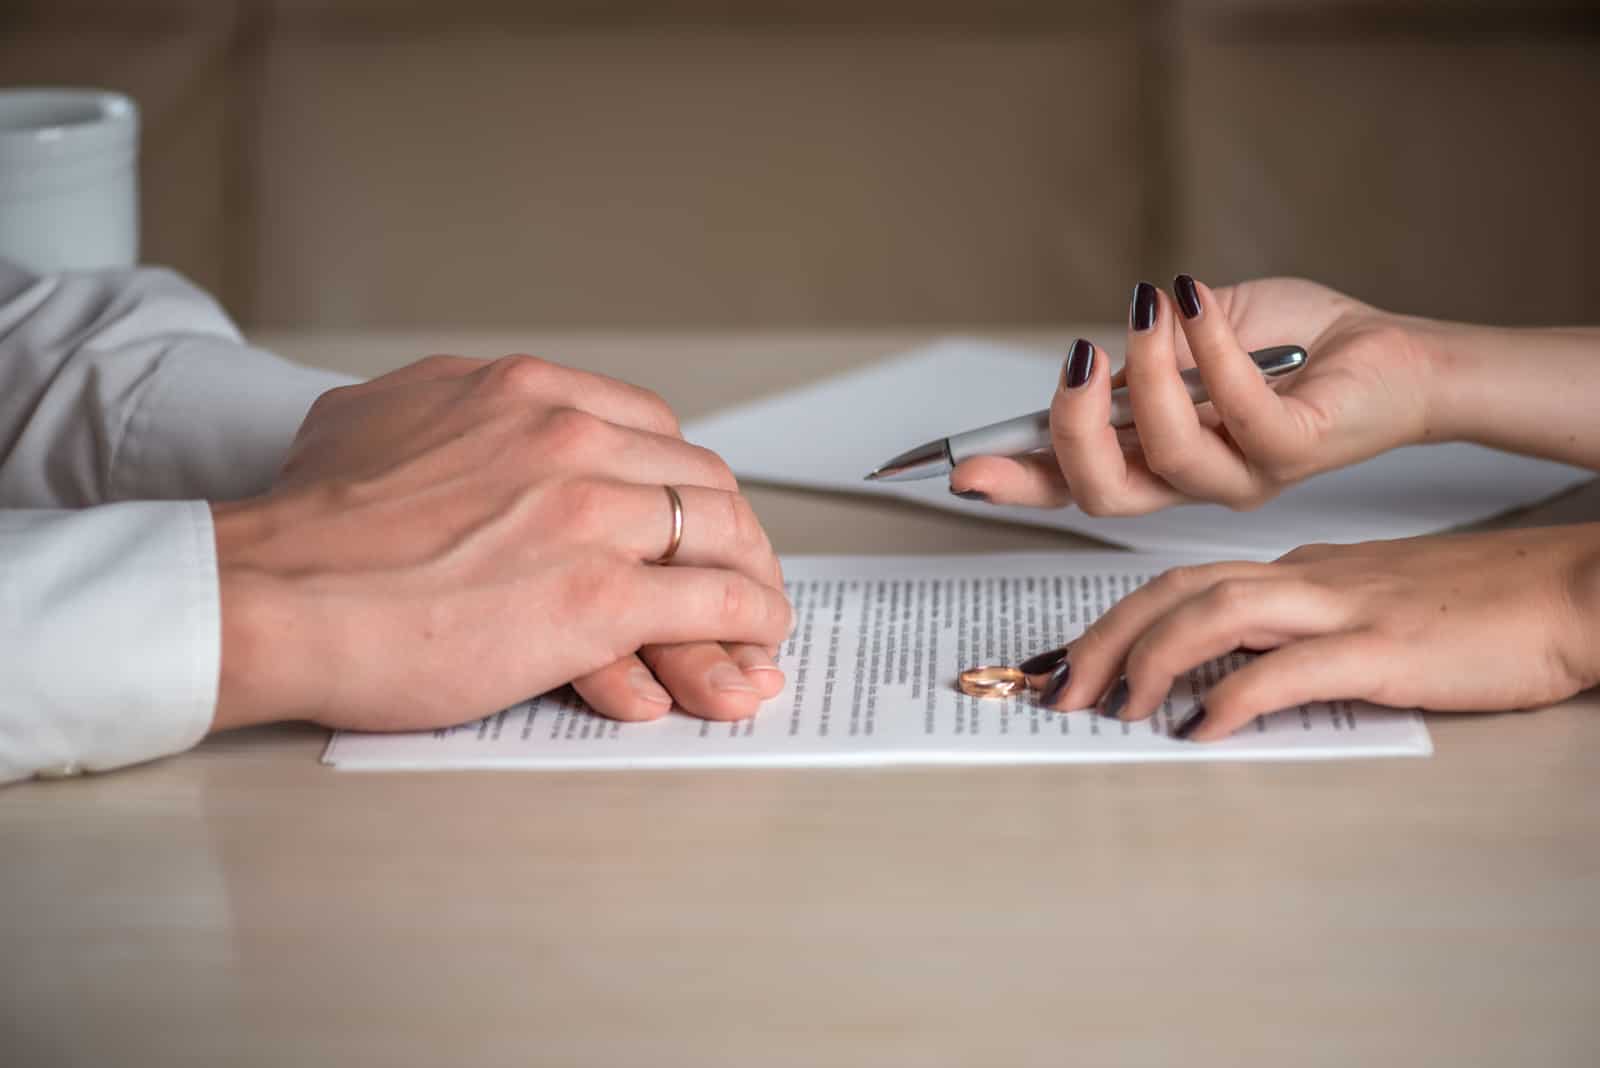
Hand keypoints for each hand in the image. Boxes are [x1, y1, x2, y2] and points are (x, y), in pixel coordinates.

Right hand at [210, 354, 792, 732]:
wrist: (268, 593)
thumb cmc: (306, 526)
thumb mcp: (372, 418)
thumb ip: (437, 411)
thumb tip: (452, 420)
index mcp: (525, 392)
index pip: (650, 425)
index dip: (679, 479)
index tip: (685, 514)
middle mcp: (571, 436)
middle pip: (699, 476)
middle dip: (730, 529)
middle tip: (738, 569)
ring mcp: (591, 513)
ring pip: (722, 532)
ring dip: (755, 575)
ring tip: (762, 612)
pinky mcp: (598, 596)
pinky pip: (713, 600)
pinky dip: (749, 620)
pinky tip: (754, 640)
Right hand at [951, 276, 1436, 513]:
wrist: (1387, 351)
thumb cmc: (1293, 344)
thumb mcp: (1193, 337)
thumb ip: (1142, 356)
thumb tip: (1093, 360)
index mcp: (1157, 458)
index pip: (1072, 484)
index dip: (1016, 483)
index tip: (963, 471)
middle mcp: (1193, 481)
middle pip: (1103, 493)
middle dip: (1071, 432)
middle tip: (1077, 363)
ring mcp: (1243, 475)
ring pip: (1166, 454)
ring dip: (1148, 371)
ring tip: (1152, 307)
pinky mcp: (1294, 451)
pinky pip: (1238, 411)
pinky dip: (1209, 349)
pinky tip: (1196, 302)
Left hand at [1024, 525, 1599, 740]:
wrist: (1572, 590)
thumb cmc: (1479, 606)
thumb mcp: (1369, 610)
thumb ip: (1300, 632)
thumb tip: (1233, 676)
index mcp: (1300, 572)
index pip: (1180, 583)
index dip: (1111, 620)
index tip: (1065, 662)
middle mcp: (1308, 579)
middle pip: (1177, 590)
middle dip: (1102, 637)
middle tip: (1055, 688)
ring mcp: (1346, 608)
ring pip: (1219, 611)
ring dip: (1151, 657)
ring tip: (1114, 706)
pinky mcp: (1387, 647)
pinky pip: (1292, 667)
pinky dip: (1236, 696)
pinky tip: (1202, 729)